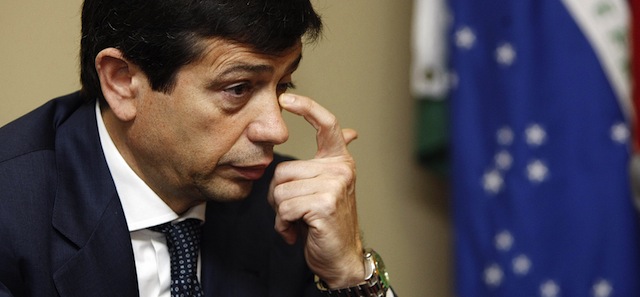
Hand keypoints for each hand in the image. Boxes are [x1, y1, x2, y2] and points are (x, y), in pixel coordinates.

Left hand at [268, 93, 363, 288]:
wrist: (340, 257)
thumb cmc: (327, 222)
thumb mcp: (328, 186)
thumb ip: (329, 160)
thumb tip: (351, 132)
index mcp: (339, 160)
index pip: (326, 124)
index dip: (306, 107)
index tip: (285, 98)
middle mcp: (340, 169)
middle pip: (282, 170)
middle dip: (278, 197)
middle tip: (295, 211)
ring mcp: (334, 185)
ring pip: (280, 191)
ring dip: (280, 213)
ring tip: (298, 221)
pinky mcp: (325, 204)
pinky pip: (285, 207)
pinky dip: (284, 224)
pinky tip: (297, 231)